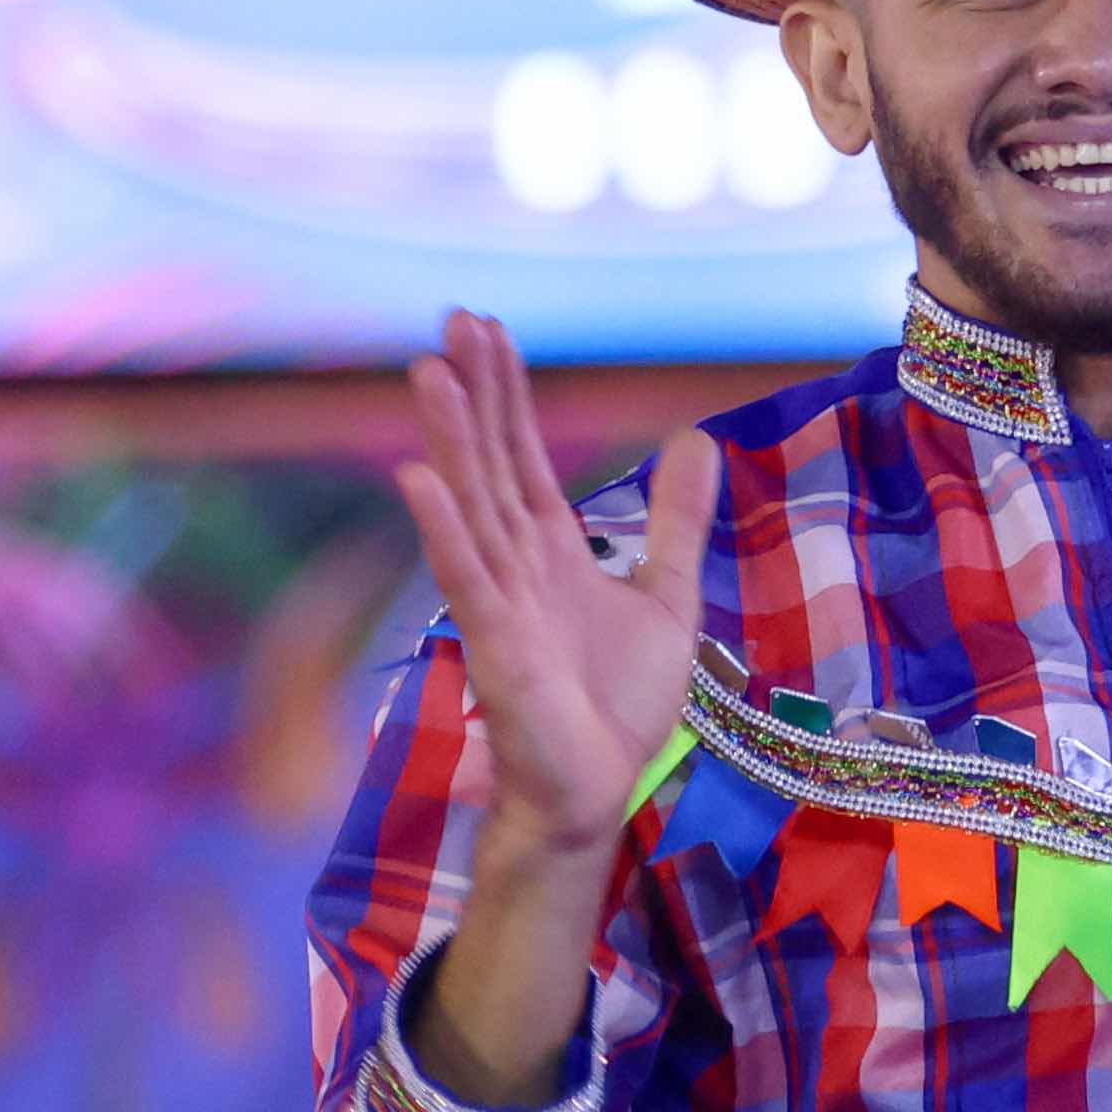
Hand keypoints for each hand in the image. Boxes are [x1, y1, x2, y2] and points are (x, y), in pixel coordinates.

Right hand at [388, 313, 717, 880]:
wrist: (593, 791)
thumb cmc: (616, 708)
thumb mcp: (667, 595)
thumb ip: (675, 520)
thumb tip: (695, 439)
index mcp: (551, 552)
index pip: (521, 457)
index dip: (507, 395)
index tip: (489, 331)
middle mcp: (515, 566)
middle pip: (490, 463)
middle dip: (474, 394)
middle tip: (452, 320)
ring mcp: (498, 602)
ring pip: (471, 505)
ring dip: (448, 440)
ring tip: (427, 372)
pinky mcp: (494, 644)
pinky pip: (464, 577)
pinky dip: (441, 527)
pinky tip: (416, 478)